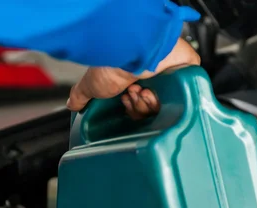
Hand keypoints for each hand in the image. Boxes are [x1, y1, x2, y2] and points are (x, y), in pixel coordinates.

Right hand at [67, 38, 200, 119]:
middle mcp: (153, 76)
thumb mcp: (91, 84)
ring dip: (147, 103)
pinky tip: (152, 91)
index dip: (131, 108)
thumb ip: (81, 95)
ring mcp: (169, 76)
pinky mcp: (185, 73)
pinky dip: (162, 100)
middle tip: (130, 95)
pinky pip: (180, 99)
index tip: (123, 102)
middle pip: (150, 108)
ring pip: (164, 106)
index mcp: (135, 77)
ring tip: (139, 90)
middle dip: (138, 107)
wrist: (131, 50)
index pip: (138, 104)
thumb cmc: (113, 62)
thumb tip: (71, 104)